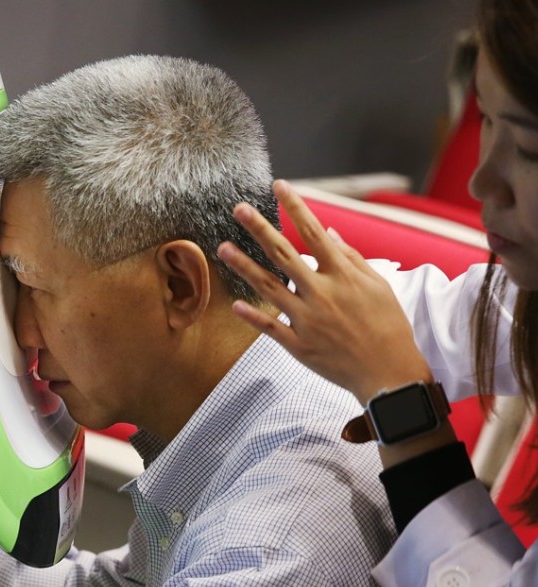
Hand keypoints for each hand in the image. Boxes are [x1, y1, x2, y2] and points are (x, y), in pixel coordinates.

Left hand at [216, 179, 433, 404]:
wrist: (390, 373)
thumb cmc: (388, 326)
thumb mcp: (378, 286)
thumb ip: (351, 258)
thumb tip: (329, 232)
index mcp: (343, 275)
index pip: (314, 232)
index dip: (296, 207)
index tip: (279, 186)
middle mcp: (322, 293)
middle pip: (284, 255)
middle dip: (260, 229)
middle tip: (238, 208)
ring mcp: (307, 320)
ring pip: (269, 288)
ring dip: (244, 266)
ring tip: (223, 248)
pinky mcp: (299, 345)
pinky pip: (270, 328)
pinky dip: (252, 317)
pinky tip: (235, 304)